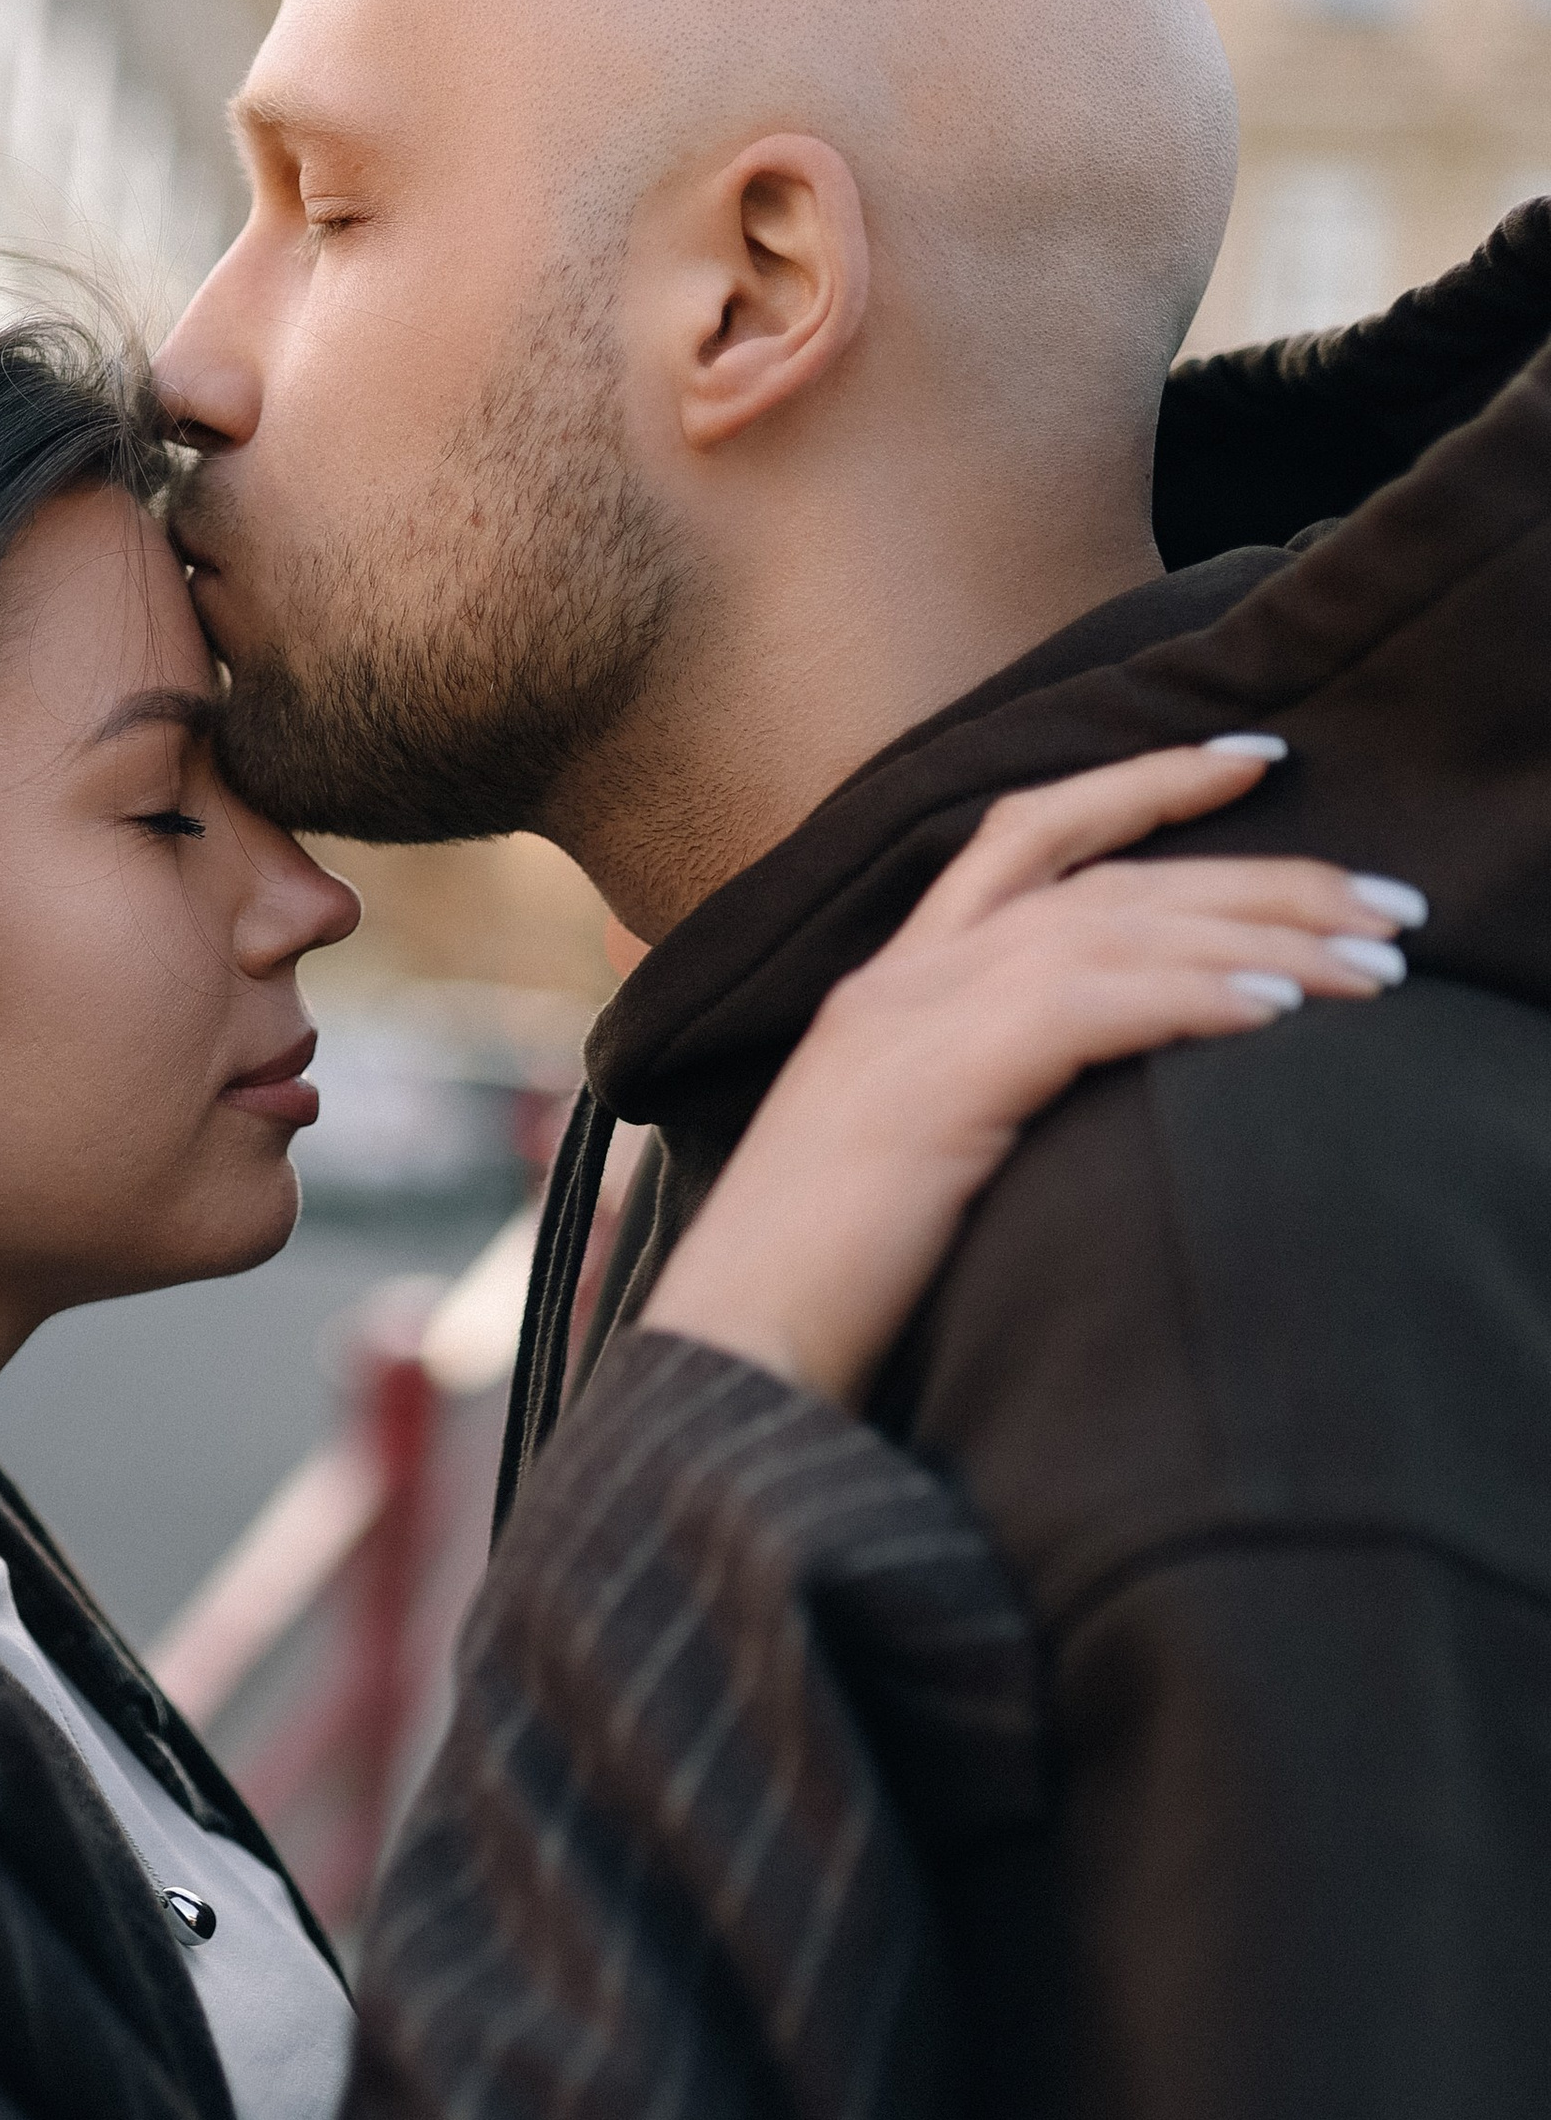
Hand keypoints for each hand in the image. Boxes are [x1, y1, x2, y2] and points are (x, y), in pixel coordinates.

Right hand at [641, 738, 1423, 1410]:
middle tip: (1389, 902)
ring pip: (1114, 923)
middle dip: (1262, 873)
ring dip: (1264, 933)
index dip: (1141, 784)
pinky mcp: (934, 1084)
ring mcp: (908, 1022)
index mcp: (888, 989)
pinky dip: (1196, 994)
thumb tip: (1115, 1097)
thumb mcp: (913, 1164)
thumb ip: (990, 1100)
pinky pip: (1092, 1003)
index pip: (1024, 836)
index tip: (1255, 760)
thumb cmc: (821, 1291)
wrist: (729, 1358)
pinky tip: (1283, 1006)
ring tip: (1377, 964)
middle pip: (1104, 875)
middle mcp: (897, 980)